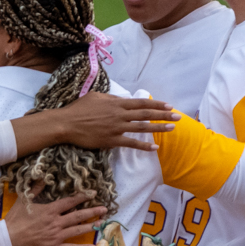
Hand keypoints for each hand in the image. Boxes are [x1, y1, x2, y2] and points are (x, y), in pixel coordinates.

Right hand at [5, 186, 105, 245]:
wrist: (8, 239)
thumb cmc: (15, 220)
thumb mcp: (24, 200)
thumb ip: (36, 189)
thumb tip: (44, 177)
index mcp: (50, 210)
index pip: (70, 202)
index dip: (82, 197)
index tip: (93, 193)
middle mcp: (56, 223)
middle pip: (78, 216)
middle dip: (93, 211)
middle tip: (104, 209)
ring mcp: (56, 236)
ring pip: (77, 230)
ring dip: (91, 226)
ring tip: (102, 223)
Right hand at [25, 92, 176, 152]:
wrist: (67, 123)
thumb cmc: (79, 109)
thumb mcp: (96, 96)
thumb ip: (112, 98)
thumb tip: (122, 99)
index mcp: (117, 103)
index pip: (141, 103)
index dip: (156, 104)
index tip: (169, 105)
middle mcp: (120, 114)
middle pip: (145, 114)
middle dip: (163, 115)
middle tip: (178, 116)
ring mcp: (117, 128)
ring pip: (142, 128)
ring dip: (158, 128)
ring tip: (172, 128)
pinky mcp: (112, 140)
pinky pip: (131, 143)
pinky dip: (144, 146)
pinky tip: (155, 148)